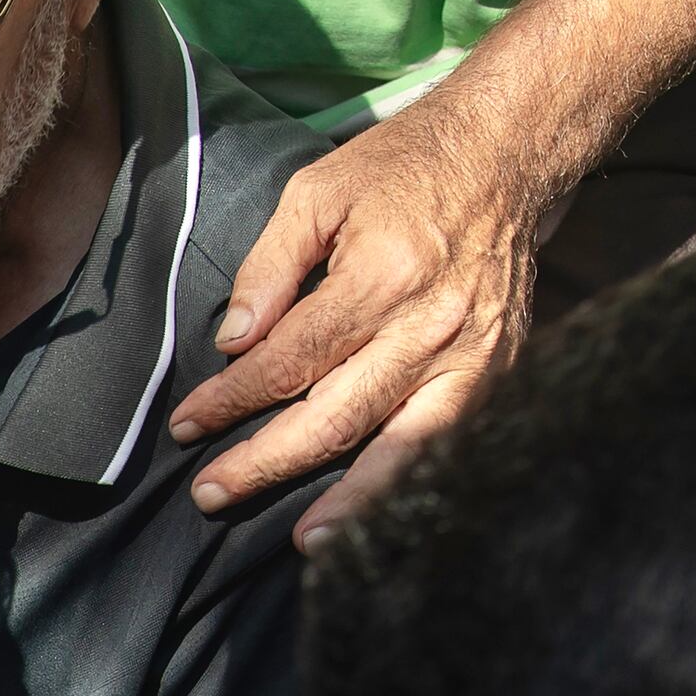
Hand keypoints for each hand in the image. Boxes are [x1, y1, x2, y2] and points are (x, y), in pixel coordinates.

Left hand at [160, 93, 548, 544]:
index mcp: (381, 276)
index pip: (289, 361)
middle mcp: (430, 325)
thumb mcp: (318, 191)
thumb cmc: (403, 169)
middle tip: (209, 492)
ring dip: (347, 502)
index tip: (187, 425)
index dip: (232, 400)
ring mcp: (473, 354)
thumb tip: (234, 341)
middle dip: (265, 462)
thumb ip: (270, 267)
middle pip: (334, 417)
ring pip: (400, 448)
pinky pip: (450, 443)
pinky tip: (375, 515)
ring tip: (303, 542)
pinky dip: (410, 482)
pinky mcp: (500, 369)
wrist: (507, 153)